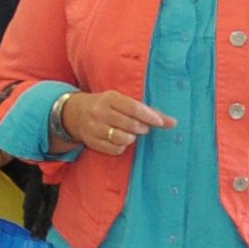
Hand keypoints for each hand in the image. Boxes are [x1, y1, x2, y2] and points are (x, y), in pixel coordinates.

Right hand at [57, 88, 177, 157]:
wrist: (75, 113)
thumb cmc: (108, 106)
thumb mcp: (123, 102)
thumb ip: (148, 111)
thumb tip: (173, 123)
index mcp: (110, 98)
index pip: (133, 108)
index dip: (149, 116)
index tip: (160, 123)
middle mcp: (100, 112)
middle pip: (130, 125)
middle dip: (142, 128)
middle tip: (143, 128)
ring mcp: (94, 127)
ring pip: (123, 139)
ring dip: (132, 138)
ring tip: (130, 133)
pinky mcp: (91, 141)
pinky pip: (115, 149)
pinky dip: (121, 147)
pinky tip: (119, 140)